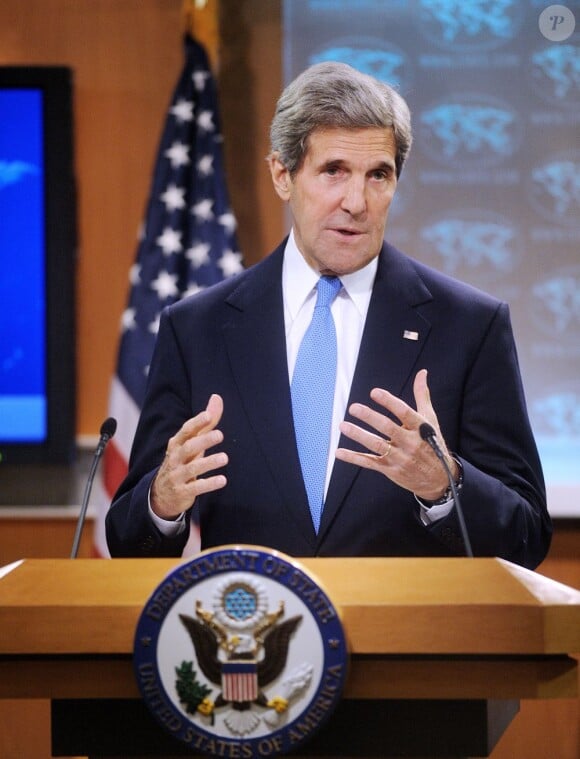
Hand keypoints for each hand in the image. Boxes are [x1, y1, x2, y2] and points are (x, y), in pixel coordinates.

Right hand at [150, 394, 227, 519]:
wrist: (161, 495)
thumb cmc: (182, 461)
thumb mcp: (192, 442)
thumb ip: (206, 423)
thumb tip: (217, 397)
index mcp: (177, 444)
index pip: (186, 431)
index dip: (196, 423)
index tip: (208, 415)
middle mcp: (175, 458)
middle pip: (188, 447)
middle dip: (204, 441)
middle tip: (220, 435)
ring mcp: (177, 476)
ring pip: (193, 468)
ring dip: (209, 462)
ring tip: (225, 458)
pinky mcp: (182, 492)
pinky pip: (196, 487)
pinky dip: (209, 484)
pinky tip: (222, 480)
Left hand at [335, 369, 456, 500]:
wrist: (438, 478)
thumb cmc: (432, 444)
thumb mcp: (430, 420)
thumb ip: (422, 396)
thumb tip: (422, 373)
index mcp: (420, 428)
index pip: (404, 413)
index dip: (389, 402)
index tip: (375, 393)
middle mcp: (410, 443)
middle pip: (387, 428)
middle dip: (369, 417)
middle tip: (354, 408)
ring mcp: (399, 458)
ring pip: (376, 445)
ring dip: (358, 435)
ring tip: (343, 425)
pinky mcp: (390, 470)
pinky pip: (369, 463)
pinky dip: (354, 458)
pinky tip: (340, 452)